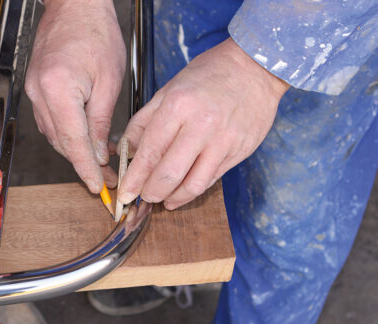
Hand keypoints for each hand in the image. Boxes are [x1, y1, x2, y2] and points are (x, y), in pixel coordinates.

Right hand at [24, 0, 124, 192]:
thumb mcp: (109, 79)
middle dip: (84, 163)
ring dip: (76, 150)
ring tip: (102, 162)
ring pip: (55, 135)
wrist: (74, 5)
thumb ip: (101, 120)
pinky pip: (51, 121)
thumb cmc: (96, 32)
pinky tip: (87, 138)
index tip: (98, 187)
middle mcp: (39, 93)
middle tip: (109, 178)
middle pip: (61, 142)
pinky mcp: (35, 89)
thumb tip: (99, 153)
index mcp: (59, 89)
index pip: (73, 141)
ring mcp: (33, 91)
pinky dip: (68, 134)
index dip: (86, 169)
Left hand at [118, 38, 289, 208]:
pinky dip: (192, 191)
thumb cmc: (209, 74)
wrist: (256, 66)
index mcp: (178, 105)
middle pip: (169, 174)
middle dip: (150, 193)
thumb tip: (126, 150)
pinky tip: (181, 193)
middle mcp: (201, 125)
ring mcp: (224, 141)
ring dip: (171, 198)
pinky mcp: (239, 151)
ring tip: (161, 199)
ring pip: (192, 184)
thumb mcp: (168, 89)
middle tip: (142, 196)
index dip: (134, 178)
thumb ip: (144, 122)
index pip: (150, 152)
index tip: (125, 192)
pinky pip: (211, 179)